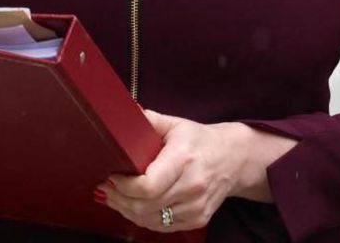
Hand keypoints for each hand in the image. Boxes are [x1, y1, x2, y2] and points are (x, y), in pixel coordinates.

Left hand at [97, 109, 295, 232]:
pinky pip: (163, 227)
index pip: (148, 186)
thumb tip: (124, 113)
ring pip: (151, 220)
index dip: (124, 187)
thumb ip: (149, 120)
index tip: (111, 177)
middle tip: (105, 190)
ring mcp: (197, 206)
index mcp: (183, 159)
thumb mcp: (176, 125)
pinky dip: (144, 220)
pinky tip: (134, 208)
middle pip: (145, 206)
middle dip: (119, 200)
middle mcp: (192, 186)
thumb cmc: (201, 140)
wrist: (234, 159)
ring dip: (128, 211)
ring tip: (115, 199)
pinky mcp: (198, 219)